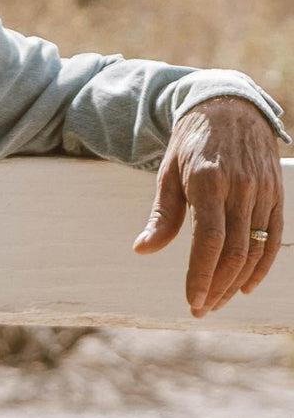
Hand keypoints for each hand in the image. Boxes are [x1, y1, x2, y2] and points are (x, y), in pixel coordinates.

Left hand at [131, 95, 283, 316]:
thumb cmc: (191, 142)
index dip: (201, 274)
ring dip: (236, 281)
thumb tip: (141, 250)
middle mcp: (241, 189)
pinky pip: (273, 238)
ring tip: (216, 300)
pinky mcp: (276, 195)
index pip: (209, 240)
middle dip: (216, 286)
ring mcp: (263, 192)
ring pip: (255, 250)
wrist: (228, 108)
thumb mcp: (167, 172)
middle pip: (234, 252)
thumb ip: (162, 215)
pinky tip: (245, 285)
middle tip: (200, 309)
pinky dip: (262, 266)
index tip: (191, 301)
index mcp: (208, 182)